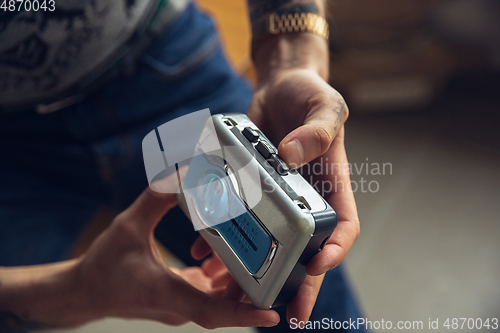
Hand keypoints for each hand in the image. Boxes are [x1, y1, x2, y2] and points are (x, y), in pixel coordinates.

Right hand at [74, 177, 279, 328]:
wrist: (84, 291)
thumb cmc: (102, 265)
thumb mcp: (127, 225)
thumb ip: (155, 198)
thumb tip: (182, 174)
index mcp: (164, 292)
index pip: (210, 312)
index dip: (242, 317)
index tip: (270, 317)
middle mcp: (177, 307)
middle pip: (224, 304)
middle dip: (249, 284)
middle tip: (267, 258)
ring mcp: (179, 308)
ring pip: (219, 299)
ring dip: (234, 277)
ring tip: (242, 250)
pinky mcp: (179, 301)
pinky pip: (209, 294)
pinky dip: (219, 277)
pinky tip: (218, 256)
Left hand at [247, 33, 359, 324]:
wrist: (280, 87)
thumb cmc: (310, 95)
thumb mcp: (325, 106)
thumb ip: (315, 130)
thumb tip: (290, 155)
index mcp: (330, 184)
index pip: (342, 225)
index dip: (334, 250)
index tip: (316, 267)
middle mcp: (304, 197)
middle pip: (304, 248)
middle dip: (296, 282)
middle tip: (288, 313)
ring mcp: (276, 196)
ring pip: (266, 243)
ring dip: (252, 270)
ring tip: (233, 294)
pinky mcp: (251, 187)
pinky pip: (238, 218)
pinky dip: (222, 237)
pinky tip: (203, 252)